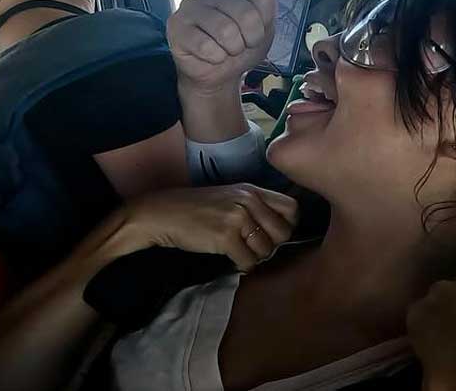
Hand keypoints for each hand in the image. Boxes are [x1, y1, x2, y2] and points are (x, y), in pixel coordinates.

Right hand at [122, 184, 298, 271]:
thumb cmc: (196, 208)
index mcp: (251, 189)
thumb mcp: (230, 197)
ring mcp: (237, 217)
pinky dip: (241, 266)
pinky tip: (230, 258)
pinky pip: (248, 261)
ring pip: (267, 250)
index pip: (292, 208)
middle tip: (253, 246)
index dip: (286, 225)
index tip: (272, 233)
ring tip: (239, 251)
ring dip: (255, 257)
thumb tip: (281, 230)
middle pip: (283, 232)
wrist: (163, 214)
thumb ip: (254, 207)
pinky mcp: (225, 236)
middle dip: (272, 245)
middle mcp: (248, 200)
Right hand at [167, 0, 285, 95]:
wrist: (217, 72)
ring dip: (232, 49)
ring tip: (225, 48)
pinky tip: (209, 55)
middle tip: (240, 43)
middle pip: (247, 15)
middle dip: (249, 39)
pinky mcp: (176, 26)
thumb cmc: (240, 41)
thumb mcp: (264, 16)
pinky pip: (206, 46)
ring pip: (226, 31)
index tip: (255, 29)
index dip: (265, 23)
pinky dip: (215, 58)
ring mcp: (189, 4)